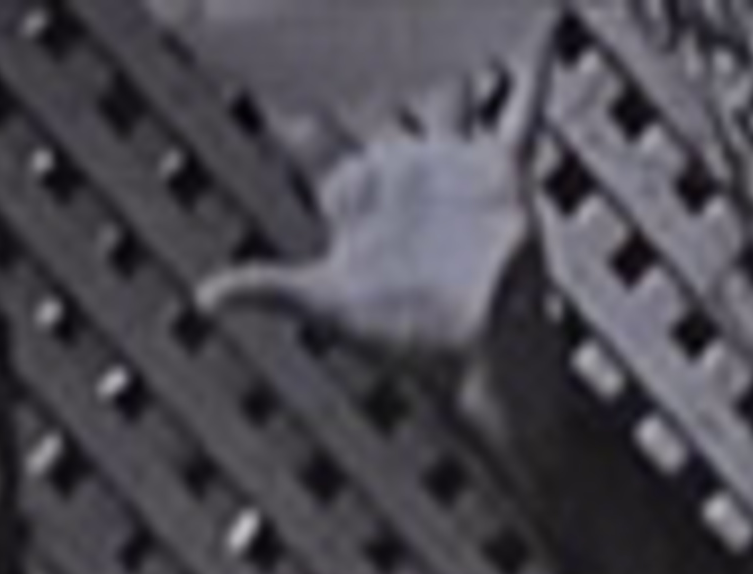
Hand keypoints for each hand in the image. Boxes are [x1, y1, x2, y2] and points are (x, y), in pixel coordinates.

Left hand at [198, 31, 551, 381]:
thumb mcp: (329, 308)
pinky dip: (537, 62)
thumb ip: (270, 290)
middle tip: (346, 1)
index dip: (285, 94)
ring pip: (448, 84)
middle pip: (376, 93)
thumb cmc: (406, 342)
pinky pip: (522, 106)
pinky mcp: (501, 171)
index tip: (260, 46)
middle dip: (365, 46)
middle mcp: (400, 172)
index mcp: (354, 196)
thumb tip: (206, 296)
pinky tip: (546, 18)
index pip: (309, 134)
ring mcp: (451, 167)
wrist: (479, 359)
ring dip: (446, 40)